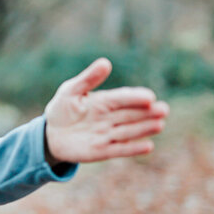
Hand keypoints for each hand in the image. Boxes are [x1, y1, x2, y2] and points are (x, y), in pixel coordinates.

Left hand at [44, 58, 168, 163]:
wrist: (50, 134)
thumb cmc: (62, 109)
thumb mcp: (70, 91)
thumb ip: (88, 79)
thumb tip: (105, 62)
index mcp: (103, 101)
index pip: (122, 98)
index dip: (135, 98)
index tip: (149, 97)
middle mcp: (109, 118)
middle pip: (131, 115)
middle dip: (147, 113)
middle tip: (163, 110)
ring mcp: (107, 135)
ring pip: (128, 131)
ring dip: (144, 129)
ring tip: (159, 125)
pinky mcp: (102, 151)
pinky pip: (119, 149)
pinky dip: (133, 148)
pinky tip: (149, 146)